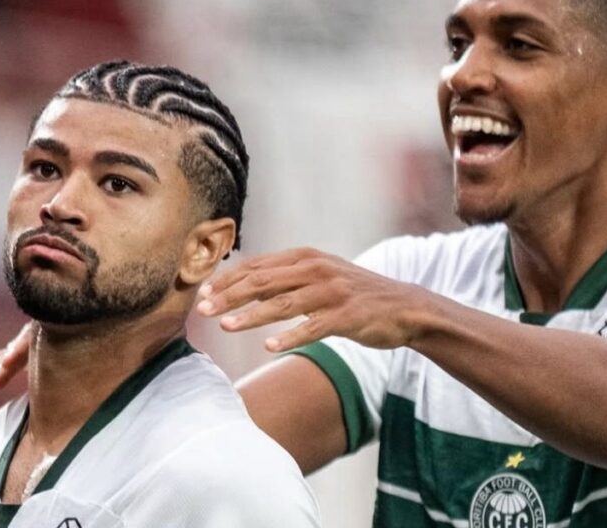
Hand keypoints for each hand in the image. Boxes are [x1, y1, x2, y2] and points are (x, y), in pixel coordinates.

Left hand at [196, 247, 424, 351]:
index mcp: (306, 257)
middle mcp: (317, 269)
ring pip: (284, 303)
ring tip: (226, 326)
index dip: (228, 280)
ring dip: (252, 315)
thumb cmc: (355, 295)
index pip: (258, 266)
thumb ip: (286, 279)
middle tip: (202, 310)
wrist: (404, 307)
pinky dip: (291, 337)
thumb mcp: (320, 276)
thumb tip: (244, 286)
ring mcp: (333, 292)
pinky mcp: (348, 315)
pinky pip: (314, 327)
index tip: (203, 294)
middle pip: (264, 281)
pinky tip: (270, 347)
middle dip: (230, 296)